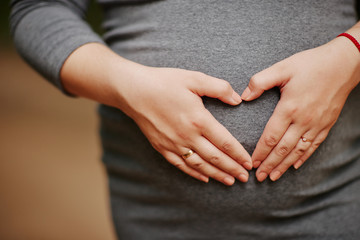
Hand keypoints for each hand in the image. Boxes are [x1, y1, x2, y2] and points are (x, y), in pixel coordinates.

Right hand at [115, 66, 251, 184]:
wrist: (133, 91)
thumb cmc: (164, 82)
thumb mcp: (194, 79)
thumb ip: (219, 88)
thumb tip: (237, 100)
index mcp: (198, 119)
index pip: (225, 142)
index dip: (239, 154)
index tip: (249, 163)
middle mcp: (187, 136)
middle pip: (215, 158)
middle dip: (232, 169)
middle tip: (245, 178)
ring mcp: (173, 144)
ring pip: (200, 165)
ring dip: (216, 175)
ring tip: (230, 181)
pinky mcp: (162, 147)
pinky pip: (181, 165)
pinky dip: (194, 173)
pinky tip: (204, 178)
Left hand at [241, 37, 359, 181]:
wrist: (343, 63)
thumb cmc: (311, 64)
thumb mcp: (282, 67)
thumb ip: (260, 81)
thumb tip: (243, 96)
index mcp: (289, 108)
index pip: (271, 137)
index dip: (260, 152)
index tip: (252, 163)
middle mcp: (303, 120)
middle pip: (283, 149)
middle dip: (270, 165)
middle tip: (259, 178)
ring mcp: (317, 124)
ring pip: (298, 151)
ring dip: (285, 165)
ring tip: (274, 177)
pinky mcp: (327, 124)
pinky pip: (314, 145)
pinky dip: (304, 157)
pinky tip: (296, 165)